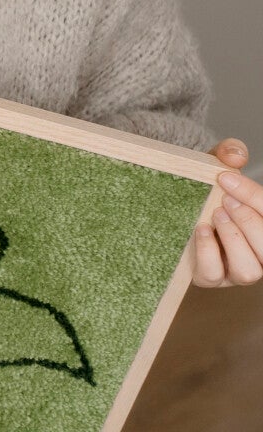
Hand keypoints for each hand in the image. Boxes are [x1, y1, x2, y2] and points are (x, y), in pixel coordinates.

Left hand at [194, 138, 262, 286]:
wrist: (178, 200)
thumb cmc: (208, 187)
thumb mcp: (219, 165)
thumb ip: (229, 154)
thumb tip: (235, 155)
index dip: (254, 198)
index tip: (226, 179)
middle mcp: (260, 253)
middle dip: (248, 222)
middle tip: (224, 201)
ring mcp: (237, 270)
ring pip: (250, 271)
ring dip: (233, 239)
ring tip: (214, 215)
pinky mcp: (211, 277)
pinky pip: (214, 274)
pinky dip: (208, 252)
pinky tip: (201, 229)